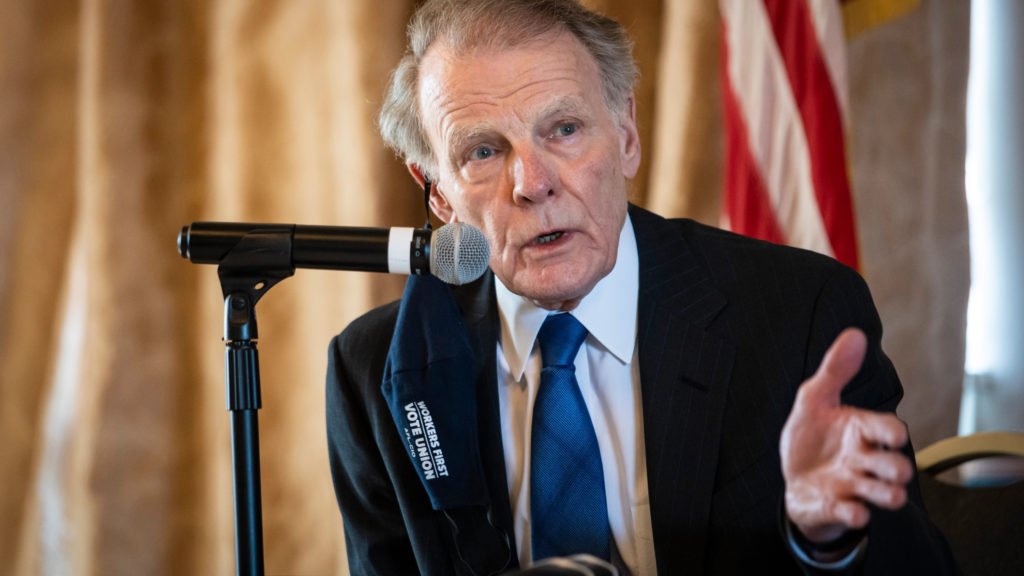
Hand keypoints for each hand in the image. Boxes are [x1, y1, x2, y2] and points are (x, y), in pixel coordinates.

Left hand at [780, 328, 912, 542]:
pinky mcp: (839, 507)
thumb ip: (834, 371)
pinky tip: (853, 510)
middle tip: (895, 468)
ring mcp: (854, 486)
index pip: (887, 429)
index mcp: (861, 431)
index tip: (893, 434)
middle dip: (896, 467)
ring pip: (885, 494)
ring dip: (888, 494)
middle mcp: (864, 460)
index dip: (891, 432)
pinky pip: (854, 515)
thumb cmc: (812, 437)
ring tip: (891, 494)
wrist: (794, 478)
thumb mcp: (814, 400)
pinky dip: (855, 513)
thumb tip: (855, 333)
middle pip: (894, 466)